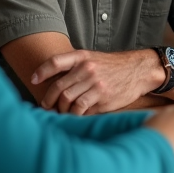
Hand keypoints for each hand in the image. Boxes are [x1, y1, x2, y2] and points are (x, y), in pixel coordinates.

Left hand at [33, 49, 161, 114]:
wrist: (139, 70)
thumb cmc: (114, 67)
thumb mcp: (94, 58)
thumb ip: (75, 67)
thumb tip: (53, 82)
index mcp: (83, 57)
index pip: (55, 62)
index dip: (41, 72)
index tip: (33, 80)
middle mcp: (87, 69)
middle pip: (58, 87)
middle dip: (49, 100)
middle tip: (47, 106)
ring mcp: (95, 83)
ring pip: (67, 100)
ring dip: (61, 109)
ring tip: (61, 112)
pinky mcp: (102, 98)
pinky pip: (80, 109)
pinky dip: (74, 115)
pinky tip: (75, 115)